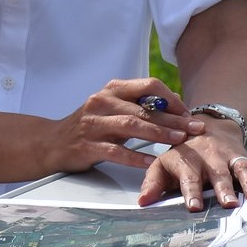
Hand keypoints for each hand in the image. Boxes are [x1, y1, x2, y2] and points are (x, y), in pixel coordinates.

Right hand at [42, 78, 207, 174]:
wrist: (52, 142)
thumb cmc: (90, 125)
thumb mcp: (114, 108)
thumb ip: (141, 105)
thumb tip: (176, 102)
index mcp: (112, 89)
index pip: (148, 86)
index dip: (171, 99)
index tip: (188, 114)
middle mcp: (102, 101)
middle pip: (144, 108)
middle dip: (173, 118)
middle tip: (195, 128)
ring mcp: (92, 123)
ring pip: (131, 126)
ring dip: (158, 133)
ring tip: (178, 140)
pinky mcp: (86, 146)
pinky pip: (115, 151)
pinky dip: (135, 156)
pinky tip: (152, 161)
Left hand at [137, 130, 246, 210]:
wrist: (206, 126)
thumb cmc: (182, 153)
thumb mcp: (163, 164)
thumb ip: (152, 183)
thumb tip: (143, 202)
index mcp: (189, 161)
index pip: (189, 177)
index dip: (191, 191)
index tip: (193, 206)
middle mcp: (211, 159)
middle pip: (219, 174)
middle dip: (224, 189)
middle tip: (229, 203)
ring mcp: (230, 158)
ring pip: (242, 168)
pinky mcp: (246, 159)